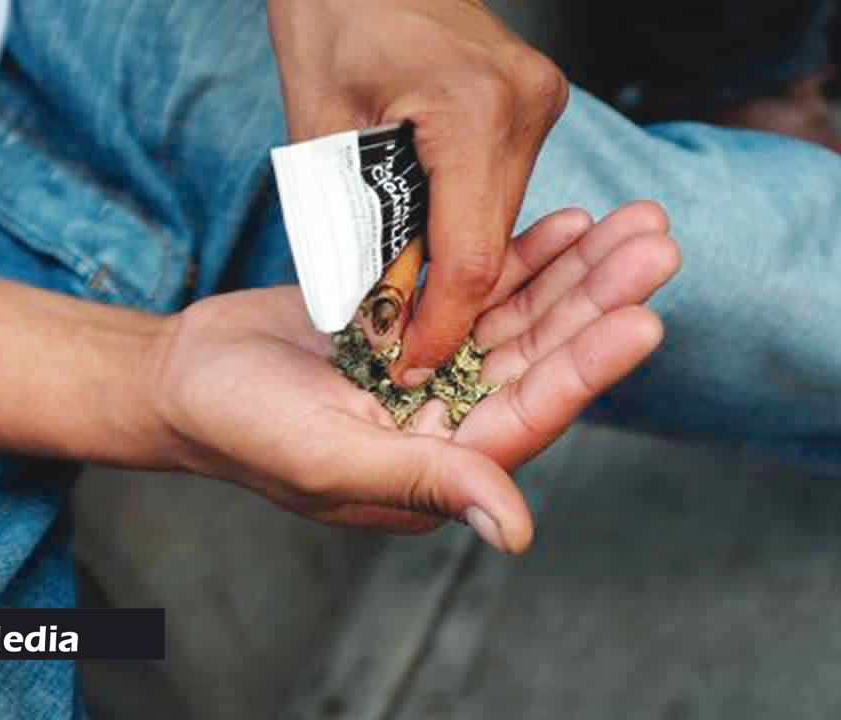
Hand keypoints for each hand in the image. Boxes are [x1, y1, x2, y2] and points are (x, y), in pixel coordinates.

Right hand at [145, 203, 678, 552]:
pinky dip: (525, 257)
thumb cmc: (243, 427)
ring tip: (632, 223)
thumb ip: (426, 484)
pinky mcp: (420, 323)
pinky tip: (567, 224)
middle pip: (544, 356)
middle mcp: (454, 421)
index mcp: (441, 467)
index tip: (643, 319)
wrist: (186, 374)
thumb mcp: (330, 459)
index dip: (588, 367)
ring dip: (579, 271)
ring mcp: (440, 369)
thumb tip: (518, 531)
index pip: (530, 414)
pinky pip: (483, 288)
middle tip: (654, 244)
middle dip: (600, 301)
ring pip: (525, 317)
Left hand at [268, 0, 569, 384]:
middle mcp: (527, 105)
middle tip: (399, 345)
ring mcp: (540, 100)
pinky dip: (465, 224)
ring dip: (456, 265)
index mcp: (472, 111)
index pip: (472, 257)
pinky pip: (501, 189)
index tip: (409, 365)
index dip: (442, 325)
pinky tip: (429, 244)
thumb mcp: (318, 126)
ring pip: (500, 222)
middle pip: (493, 245)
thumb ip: (342, 224)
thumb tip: (360, 314)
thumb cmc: (331, 14)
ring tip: (407, 300)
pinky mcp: (535, 103)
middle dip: (445, 303)